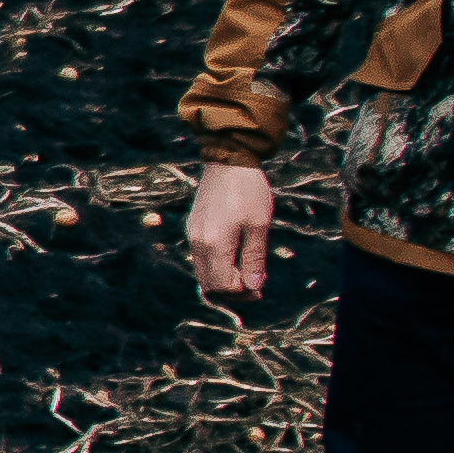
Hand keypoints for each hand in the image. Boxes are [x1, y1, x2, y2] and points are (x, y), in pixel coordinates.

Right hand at [185, 162, 277, 297]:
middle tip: (255, 285)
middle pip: (209, 285)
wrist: (228, 160)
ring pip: (203, 273)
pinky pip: (201, 259)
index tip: (261, 288)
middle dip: (232, 292)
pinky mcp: (193, 228)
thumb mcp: (259, 225)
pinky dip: (217, 266)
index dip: (243, 293)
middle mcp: (197, 243)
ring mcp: (192, 235)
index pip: (223, 285)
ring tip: (246, 272)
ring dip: (224, 280)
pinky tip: (235, 256)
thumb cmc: (249, 191)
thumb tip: (253, 286)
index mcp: (214, 243)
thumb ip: (254, 258)